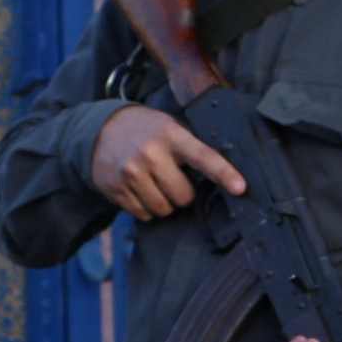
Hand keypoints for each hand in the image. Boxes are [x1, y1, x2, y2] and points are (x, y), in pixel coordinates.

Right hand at [87, 106, 247, 221]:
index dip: (224, 173)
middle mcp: (151, 154)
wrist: (100, 129)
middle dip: (183, 193)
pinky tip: (140, 189)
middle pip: (183, 196)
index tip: (241, 188)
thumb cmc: (147, 130)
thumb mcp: (170, 127)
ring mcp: (131, 173)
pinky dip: (146, 208)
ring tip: (155, 183)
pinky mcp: (116, 189)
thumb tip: (223, 177)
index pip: (203, 156)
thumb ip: (192, 147)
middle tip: (173, 178)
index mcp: (171, 135)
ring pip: (164, 209)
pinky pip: (144, 215)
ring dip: (165, 203)